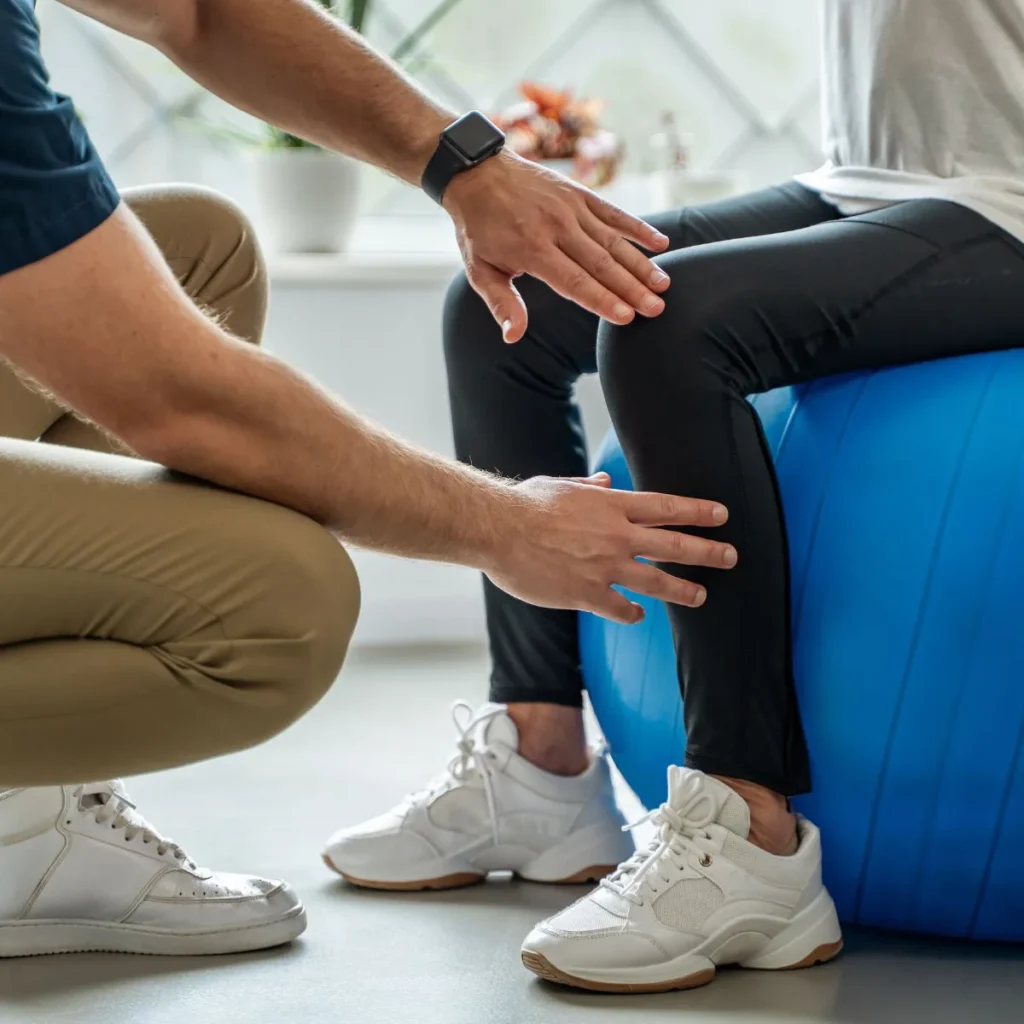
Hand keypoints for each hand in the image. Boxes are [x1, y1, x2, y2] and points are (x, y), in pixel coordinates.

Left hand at [443, 150, 671, 342]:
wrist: (477, 173)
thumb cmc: (479, 229)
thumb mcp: (480, 270)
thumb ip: (502, 303)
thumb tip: (513, 336)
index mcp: (532, 250)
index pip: (574, 281)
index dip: (602, 300)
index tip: (626, 317)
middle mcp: (556, 227)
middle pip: (601, 264)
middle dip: (632, 288)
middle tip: (657, 309)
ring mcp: (571, 208)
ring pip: (613, 241)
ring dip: (641, 264)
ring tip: (664, 284)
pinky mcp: (580, 194)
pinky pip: (614, 213)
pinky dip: (638, 228)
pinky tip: (661, 243)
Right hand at [483, 473, 736, 623]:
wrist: (498, 530)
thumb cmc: (525, 504)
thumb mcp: (560, 486)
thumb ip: (588, 487)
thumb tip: (605, 480)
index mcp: (612, 506)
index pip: (667, 508)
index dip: (698, 512)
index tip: (721, 515)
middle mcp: (617, 536)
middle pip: (674, 545)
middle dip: (707, 551)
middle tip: (730, 556)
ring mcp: (605, 567)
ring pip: (657, 581)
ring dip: (683, 589)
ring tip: (701, 595)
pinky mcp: (587, 594)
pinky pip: (620, 608)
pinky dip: (632, 612)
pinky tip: (637, 614)